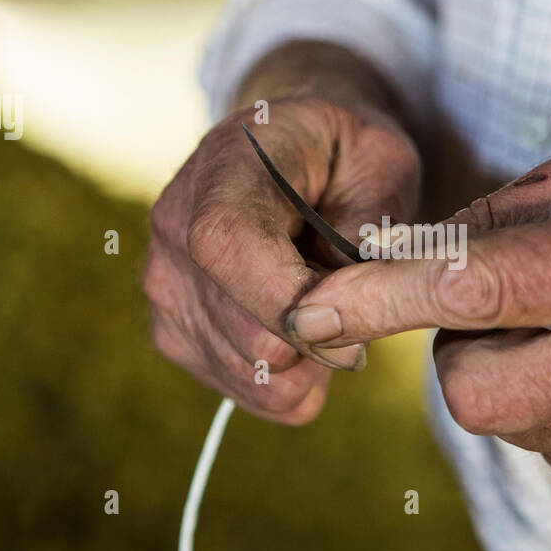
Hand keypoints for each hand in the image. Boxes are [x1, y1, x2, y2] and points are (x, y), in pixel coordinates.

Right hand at [144, 96, 418, 422]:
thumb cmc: (346, 156)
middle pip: (250, 333)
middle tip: (366, 305)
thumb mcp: (384, 159)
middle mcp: (174, 229)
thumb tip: (354, 289)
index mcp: (223, 169)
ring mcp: (166, 288)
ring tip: (331, 306)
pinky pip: (250, 393)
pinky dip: (294, 378)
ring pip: (255, 375)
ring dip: (314, 360)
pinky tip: (307, 328)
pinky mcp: (173, 335)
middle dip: (326, 339)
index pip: (227, 246)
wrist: (296, 158)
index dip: (292, 301)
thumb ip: (374, 219)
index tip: (360, 329)